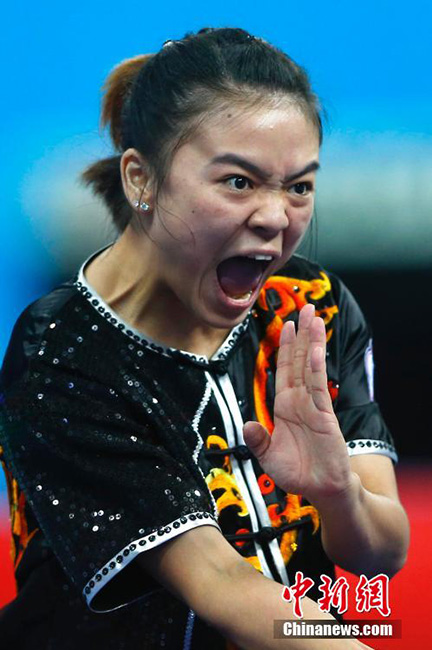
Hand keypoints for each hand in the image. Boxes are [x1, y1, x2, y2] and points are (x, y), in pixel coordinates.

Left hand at [243, 303, 352, 504]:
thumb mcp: (268, 457)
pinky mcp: (325, 416)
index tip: (287, 324)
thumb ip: (257, 440)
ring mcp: (313, 406)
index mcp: (285, 406)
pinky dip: (316, 368)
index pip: (285, 369)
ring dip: (312, 342)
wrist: (321, 491)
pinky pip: (318, 387)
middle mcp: (299, 401)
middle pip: (300, 360)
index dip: (285, 347)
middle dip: (303, 334)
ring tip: (315, 317)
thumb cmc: (297, 473)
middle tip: (307, 307)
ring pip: (310, 367)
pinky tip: (316, 349)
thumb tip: (247, 425)